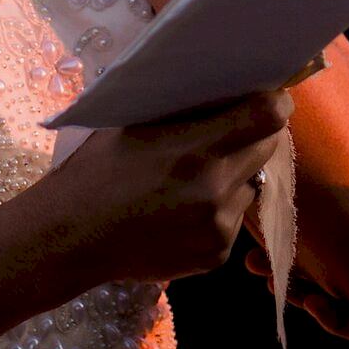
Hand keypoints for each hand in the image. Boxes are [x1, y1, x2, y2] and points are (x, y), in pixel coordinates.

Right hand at [53, 89, 292, 282]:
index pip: (266, 117)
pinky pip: (232, 221)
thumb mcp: (137, 125)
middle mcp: (215, 188)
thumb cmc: (97, 170)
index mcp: (196, 149)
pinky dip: (217, 212)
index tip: (273, 97)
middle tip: (232, 133)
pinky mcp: (215, 256)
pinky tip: (183, 211)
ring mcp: (218, 227)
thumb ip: (185, 113)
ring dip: (235, 177)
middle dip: (255, 137)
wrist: (72, 237)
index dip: (276, 102)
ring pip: (250, 187)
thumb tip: (225, 93)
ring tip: (196, 180)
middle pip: (267, 149)